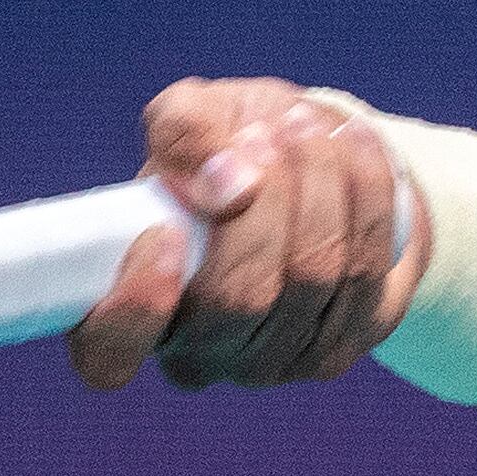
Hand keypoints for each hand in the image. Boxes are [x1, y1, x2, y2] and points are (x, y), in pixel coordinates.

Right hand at [66, 77, 418, 389]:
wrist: (309, 156)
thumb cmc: (227, 144)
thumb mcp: (191, 117)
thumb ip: (184, 134)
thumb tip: (223, 184)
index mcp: (134, 309)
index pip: (109, 354)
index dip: (134, 308)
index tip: (164, 234)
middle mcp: (202, 351)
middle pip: (237, 298)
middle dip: (263, 201)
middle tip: (266, 134)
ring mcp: (276, 358)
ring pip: (312, 275)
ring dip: (318, 183)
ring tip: (305, 126)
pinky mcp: (345, 341)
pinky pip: (367, 267)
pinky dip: (365, 194)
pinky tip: (352, 146)